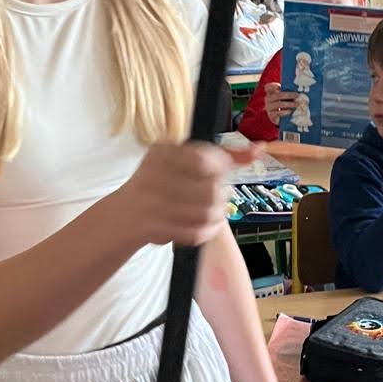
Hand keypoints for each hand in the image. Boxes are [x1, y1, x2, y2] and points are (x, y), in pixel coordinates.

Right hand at [119, 141, 249, 247]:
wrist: (123, 215)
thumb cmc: (160, 183)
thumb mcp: (183, 158)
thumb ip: (223, 154)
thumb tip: (258, 149)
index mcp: (162, 152)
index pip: (205, 160)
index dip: (221, 170)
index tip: (219, 175)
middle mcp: (155, 174)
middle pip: (212, 190)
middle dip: (219, 198)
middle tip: (213, 200)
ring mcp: (153, 202)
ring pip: (207, 212)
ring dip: (215, 217)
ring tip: (208, 214)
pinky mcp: (155, 226)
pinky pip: (196, 232)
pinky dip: (205, 232)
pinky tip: (201, 227)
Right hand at [263, 84, 298, 127]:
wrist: (280, 117)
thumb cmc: (283, 103)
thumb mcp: (284, 97)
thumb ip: (287, 92)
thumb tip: (299, 90)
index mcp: (271, 93)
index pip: (268, 87)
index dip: (272, 86)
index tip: (279, 86)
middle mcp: (268, 99)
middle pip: (277, 95)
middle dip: (288, 95)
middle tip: (297, 95)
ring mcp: (269, 107)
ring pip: (279, 104)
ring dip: (289, 104)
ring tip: (297, 104)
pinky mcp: (271, 115)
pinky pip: (278, 112)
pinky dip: (285, 112)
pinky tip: (290, 111)